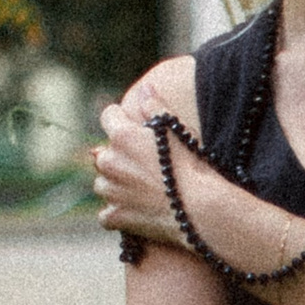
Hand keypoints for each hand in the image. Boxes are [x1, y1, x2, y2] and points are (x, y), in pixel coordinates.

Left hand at [92, 97, 184, 250]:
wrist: (201, 209)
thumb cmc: (193, 166)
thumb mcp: (178, 130)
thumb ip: (156, 107)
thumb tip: (144, 88)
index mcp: (122, 135)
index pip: (108, 116)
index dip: (122, 121)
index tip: (136, 130)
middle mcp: (109, 161)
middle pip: (105, 153)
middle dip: (120, 157)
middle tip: (147, 167)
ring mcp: (110, 191)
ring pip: (103, 184)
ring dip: (117, 185)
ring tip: (143, 190)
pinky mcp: (115, 216)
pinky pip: (107, 214)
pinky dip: (119, 213)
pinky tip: (138, 212)